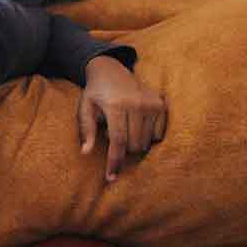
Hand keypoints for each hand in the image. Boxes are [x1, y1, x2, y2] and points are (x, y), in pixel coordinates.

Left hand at [78, 56, 166, 182]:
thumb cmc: (96, 92)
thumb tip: (85, 152)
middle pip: (133, 144)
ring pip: (145, 142)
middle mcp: (136, 103)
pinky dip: (146, 136)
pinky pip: (157, 134)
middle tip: (113, 134)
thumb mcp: (85, 108)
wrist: (111, 69)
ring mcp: (151, 103)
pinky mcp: (160, 104)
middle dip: (122, 149)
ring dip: (133, 142)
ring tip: (123, 126)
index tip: (111, 177)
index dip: (114, 161)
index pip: (118, 141)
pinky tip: (136, 124)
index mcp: (116, 104)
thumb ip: (86, 129)